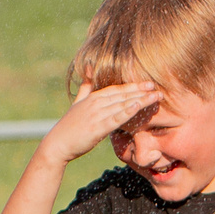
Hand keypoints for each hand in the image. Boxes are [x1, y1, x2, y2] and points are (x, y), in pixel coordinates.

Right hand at [40, 79, 164, 165]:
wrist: (57, 144)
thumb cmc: (69, 126)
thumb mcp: (77, 103)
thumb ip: (85, 87)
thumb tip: (89, 69)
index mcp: (92, 97)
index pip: (116, 89)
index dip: (132, 86)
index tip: (147, 83)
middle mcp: (95, 103)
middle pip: (122, 95)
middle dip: (140, 90)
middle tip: (156, 87)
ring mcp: (96, 115)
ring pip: (122, 104)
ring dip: (140, 99)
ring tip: (155, 96)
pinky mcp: (97, 128)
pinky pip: (116, 118)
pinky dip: (127, 111)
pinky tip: (138, 105)